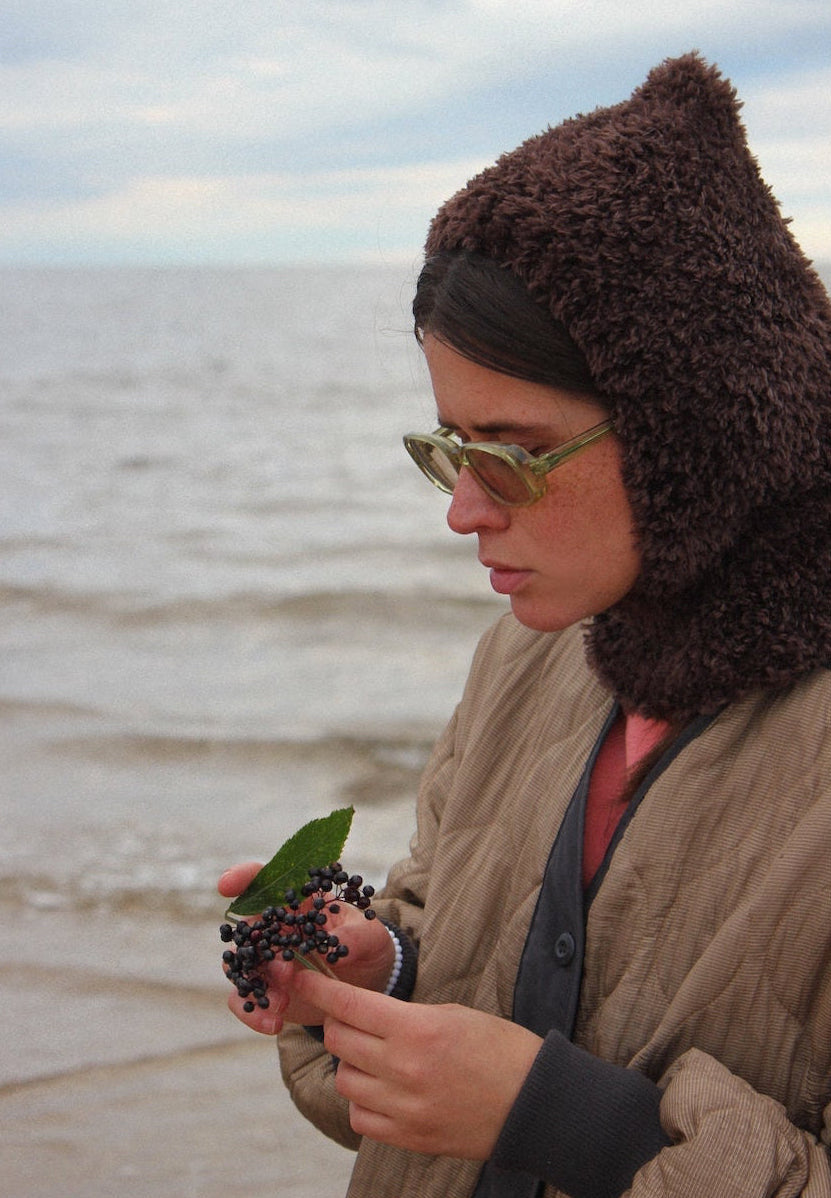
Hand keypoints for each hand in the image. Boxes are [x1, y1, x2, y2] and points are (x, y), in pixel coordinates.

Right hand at [217, 862, 395, 1035]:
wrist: (367, 987)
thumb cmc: (367, 949)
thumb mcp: (372, 938)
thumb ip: (358, 937)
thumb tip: (339, 944)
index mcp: (296, 903)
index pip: (264, 881)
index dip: (243, 878)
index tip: (227, 885)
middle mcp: (274, 928)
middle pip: (246, 930)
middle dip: (256, 950)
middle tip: (285, 971)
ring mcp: (266, 960)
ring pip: (239, 967)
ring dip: (254, 985)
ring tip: (283, 1003)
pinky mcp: (265, 989)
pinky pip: (243, 1000)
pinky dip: (253, 1013)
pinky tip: (274, 1024)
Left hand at [295, 968, 542, 1159]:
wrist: (536, 1103)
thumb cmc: (501, 1049)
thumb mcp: (452, 1014)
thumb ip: (405, 1016)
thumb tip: (366, 1016)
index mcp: (417, 1029)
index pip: (348, 1005)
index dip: (319, 988)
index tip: (300, 976)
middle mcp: (404, 1069)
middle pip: (340, 1041)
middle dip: (338, 1024)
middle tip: (352, 1018)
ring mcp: (404, 1108)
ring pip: (345, 1080)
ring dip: (352, 1063)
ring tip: (377, 1057)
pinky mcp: (409, 1138)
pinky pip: (361, 1117)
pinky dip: (364, 1101)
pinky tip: (384, 1090)